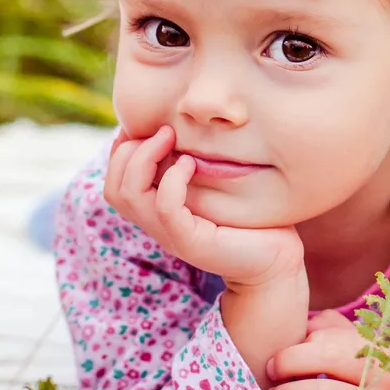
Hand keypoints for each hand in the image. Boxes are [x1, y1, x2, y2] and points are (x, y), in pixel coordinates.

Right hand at [103, 126, 303, 289]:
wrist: (275, 262)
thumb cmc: (252, 221)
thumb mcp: (217, 188)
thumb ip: (195, 168)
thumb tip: (187, 130)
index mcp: (158, 213)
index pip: (115, 182)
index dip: (121, 151)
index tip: (148, 126)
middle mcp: (157, 226)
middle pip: (114, 189)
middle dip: (129, 151)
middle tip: (164, 130)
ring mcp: (170, 236)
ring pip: (128, 195)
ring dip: (144, 158)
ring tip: (170, 138)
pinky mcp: (190, 242)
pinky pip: (164, 207)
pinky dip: (171, 180)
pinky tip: (190, 163)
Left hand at [266, 310, 389, 389]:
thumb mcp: (364, 359)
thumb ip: (335, 334)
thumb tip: (304, 322)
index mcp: (383, 353)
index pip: (333, 338)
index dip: (299, 346)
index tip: (279, 358)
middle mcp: (388, 379)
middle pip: (328, 360)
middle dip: (289, 363)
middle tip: (270, 374)